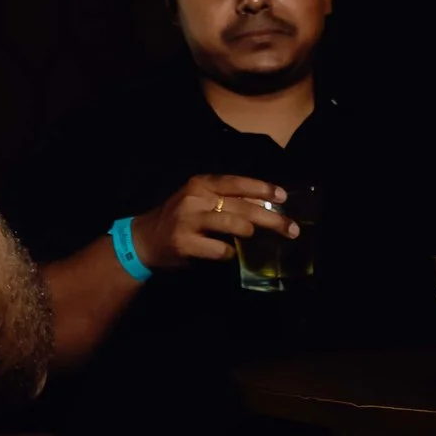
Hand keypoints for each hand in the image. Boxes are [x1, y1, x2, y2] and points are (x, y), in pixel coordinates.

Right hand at [130, 175, 291, 270]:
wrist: (144, 240)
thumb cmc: (179, 219)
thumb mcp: (199, 200)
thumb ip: (227, 200)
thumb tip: (265, 204)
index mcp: (200, 184)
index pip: (237, 182)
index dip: (263, 188)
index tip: (283, 196)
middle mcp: (195, 198)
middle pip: (243, 206)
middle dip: (272, 219)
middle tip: (291, 230)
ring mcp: (189, 221)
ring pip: (235, 225)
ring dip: (249, 232)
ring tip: (253, 237)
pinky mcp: (185, 243)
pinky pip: (221, 249)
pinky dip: (229, 253)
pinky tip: (225, 252)